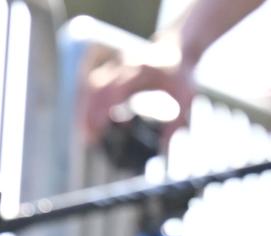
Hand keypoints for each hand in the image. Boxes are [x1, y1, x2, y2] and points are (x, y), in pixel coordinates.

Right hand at [78, 45, 197, 142]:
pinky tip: (92, 123)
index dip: (103, 110)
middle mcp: (125, 65)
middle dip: (90, 114)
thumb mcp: (185, 99)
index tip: (98, 130)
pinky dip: (89, 104)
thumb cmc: (181, 74)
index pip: (115, 89)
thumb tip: (164, 153)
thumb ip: (175, 125)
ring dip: (86, 110)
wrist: (177, 47)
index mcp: (142, 69)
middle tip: (89, 140)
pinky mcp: (111, 69)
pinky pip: (93, 86)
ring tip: (87, 135)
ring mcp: (116, 65)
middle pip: (97, 88)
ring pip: (91, 86)